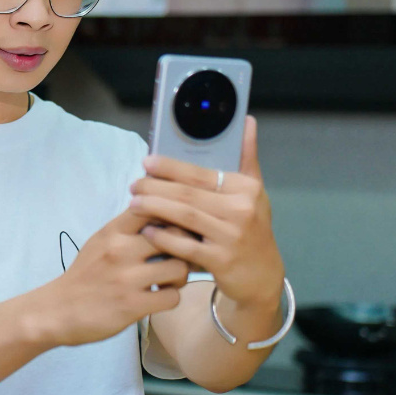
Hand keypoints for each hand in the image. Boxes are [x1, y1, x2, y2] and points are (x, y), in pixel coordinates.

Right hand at [45, 209, 189, 346]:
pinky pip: (173, 297)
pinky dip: (171, 298)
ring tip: (170, 281)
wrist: (57, 311)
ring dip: (181, 276)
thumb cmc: (85, 276)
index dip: (172, 214)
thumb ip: (127, 229)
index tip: (175, 227)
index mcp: (112, 231)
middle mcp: (119, 250)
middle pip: (174, 234)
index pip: (152, 206)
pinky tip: (159, 298)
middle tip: (182, 256)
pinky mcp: (132, 305)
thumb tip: (161, 213)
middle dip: (185, 245)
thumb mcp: (100, 242)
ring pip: (179, 267)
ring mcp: (127, 278)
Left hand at [129, 117, 284, 309]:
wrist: (262, 274)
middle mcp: (241, 210)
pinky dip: (164, 237)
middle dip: (155, 187)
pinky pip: (185, 245)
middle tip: (134, 184)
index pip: (201, 173)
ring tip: (133, 203)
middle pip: (188, 193)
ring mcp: (232, 236)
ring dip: (154, 207)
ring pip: (184, 216)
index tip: (146, 162)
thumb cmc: (252, 228)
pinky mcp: (222, 260)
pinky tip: (147, 230)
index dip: (170, 166)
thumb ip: (247, 157)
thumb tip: (246, 120)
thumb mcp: (254, 192)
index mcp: (246, 189)